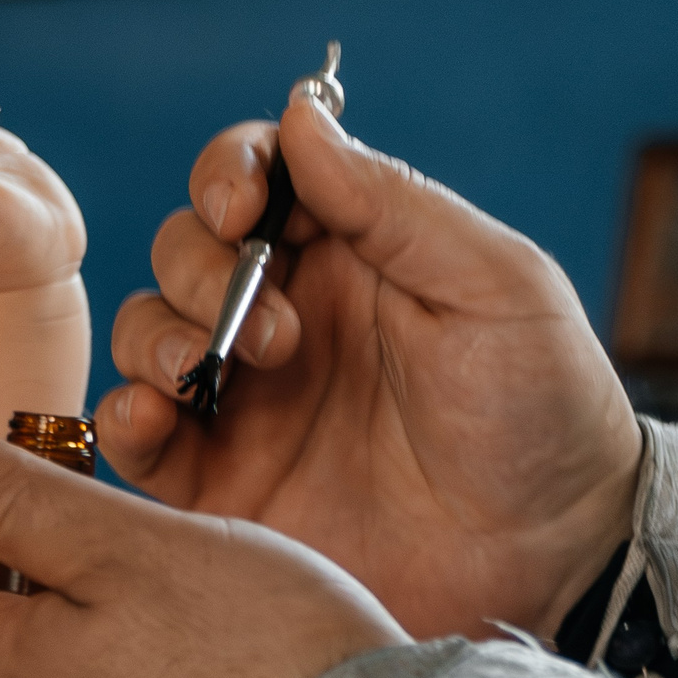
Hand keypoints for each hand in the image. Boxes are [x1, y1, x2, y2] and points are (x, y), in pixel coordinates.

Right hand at [103, 90, 640, 639]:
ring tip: (212, 373)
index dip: (227, 174)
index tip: (239, 209)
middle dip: (200, 269)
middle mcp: (287, 316)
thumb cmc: (547, 412)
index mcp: (352, 254)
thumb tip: (302, 116)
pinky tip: (155, 416)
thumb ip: (393, 202)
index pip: (257, 176)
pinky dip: (124, 415)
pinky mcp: (223, 486)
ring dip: (156, 334)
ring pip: (146, 330)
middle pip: (186, 249)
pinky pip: (137, 438)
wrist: (553, 561)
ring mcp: (249, 402)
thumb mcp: (493, 286)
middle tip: (277, 335)